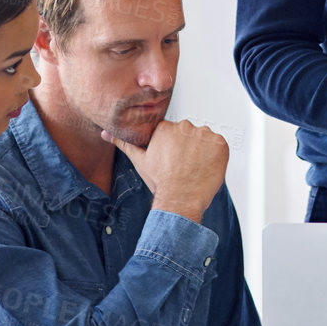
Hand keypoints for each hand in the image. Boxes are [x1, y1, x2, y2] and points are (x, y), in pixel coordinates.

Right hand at [104, 119, 229, 222]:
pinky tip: (206, 167)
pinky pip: (219, 145)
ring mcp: (204, 134)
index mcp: (166, 127)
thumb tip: (106, 132)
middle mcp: (185, 126)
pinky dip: (215, 155)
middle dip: (188, 147)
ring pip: (204, 139)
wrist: (180, 200)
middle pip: (189, 134)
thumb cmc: (161, 182)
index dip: (174, 147)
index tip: (173, 159)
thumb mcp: (139, 161)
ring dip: (202, 151)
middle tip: (183, 166)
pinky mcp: (220, 143)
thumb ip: (124, 143)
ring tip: (195, 168)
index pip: (174, 132)